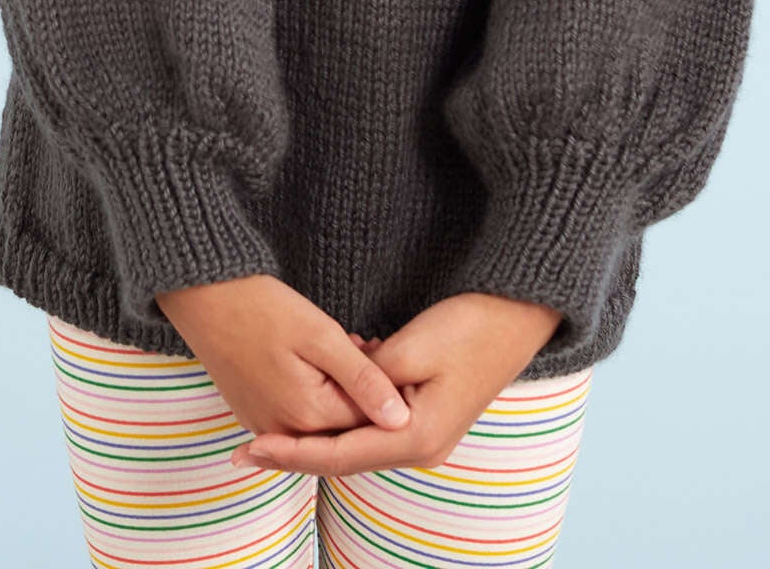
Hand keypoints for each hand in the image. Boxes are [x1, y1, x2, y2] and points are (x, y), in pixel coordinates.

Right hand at [155, 275, 412, 445]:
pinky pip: (296, 415)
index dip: (384, 386)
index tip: (382, 348)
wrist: (203, 296)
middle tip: (362, 341)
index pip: (368, 422)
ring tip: (344, 344)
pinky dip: (315, 391)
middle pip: (344, 424)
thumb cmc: (263, 308)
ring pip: (321, 419)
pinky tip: (318, 358)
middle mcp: (285, 432)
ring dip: (339, 388)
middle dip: (361, 388)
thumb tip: (403, 421)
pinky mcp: (252, 413)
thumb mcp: (321, 335)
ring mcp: (265, 425)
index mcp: (308, 416)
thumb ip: (363, 379)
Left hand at [227, 292, 563, 478]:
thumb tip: (337, 402)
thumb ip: (366, 383)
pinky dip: (346, 414)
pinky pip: (376, 425)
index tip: (251, 448)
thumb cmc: (469, 326)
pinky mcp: (429, 415)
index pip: (338, 455)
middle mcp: (422, 447)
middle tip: (249, 443)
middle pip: (346, 456)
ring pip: (359, 441)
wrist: (519, 313)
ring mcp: (428, 434)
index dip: (291, 453)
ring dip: (322, 430)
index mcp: (416, 437)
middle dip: (298, 449)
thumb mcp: (409, 348)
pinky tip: (324, 399)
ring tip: (275, 424)